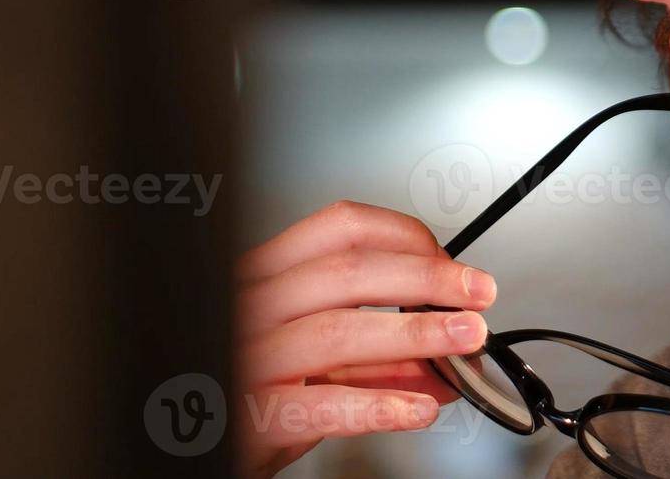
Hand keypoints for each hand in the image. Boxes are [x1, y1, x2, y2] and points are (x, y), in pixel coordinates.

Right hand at [234, 200, 495, 477]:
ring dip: (415, 335)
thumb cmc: (248, 388)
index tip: (452, 263)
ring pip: (339, 331)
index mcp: (268, 274)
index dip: (406, 238)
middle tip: (478, 296)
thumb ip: (378, 354)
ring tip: (464, 343)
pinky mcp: (248, 412)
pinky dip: (377, 405)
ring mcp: (247, 356)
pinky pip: (319, 404)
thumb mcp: (314, 361)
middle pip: (350, 272)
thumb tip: (450, 355)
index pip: (341, 228)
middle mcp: (252, 305)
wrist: (191, 441)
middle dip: (427, 281)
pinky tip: (418, 408)